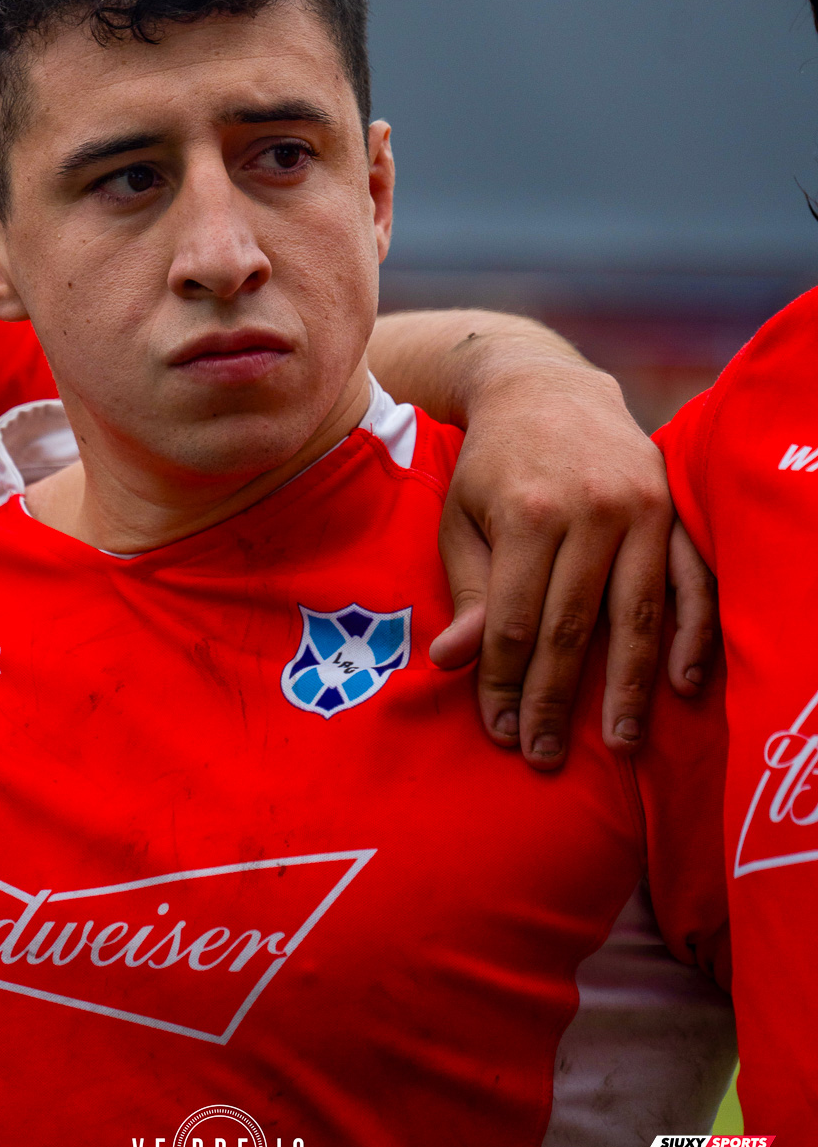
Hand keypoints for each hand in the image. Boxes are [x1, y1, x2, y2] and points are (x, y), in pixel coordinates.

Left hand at [429, 360, 715, 768]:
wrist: (546, 390)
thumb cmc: (492, 466)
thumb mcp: (461, 518)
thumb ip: (467, 591)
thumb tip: (454, 661)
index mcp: (526, 510)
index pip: (517, 620)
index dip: (508, 682)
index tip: (502, 731)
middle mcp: (589, 508)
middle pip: (574, 626)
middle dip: (558, 699)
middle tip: (547, 756)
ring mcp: (641, 506)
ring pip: (637, 614)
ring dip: (628, 687)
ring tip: (619, 743)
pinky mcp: (675, 505)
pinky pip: (692, 581)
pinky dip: (691, 635)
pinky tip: (681, 685)